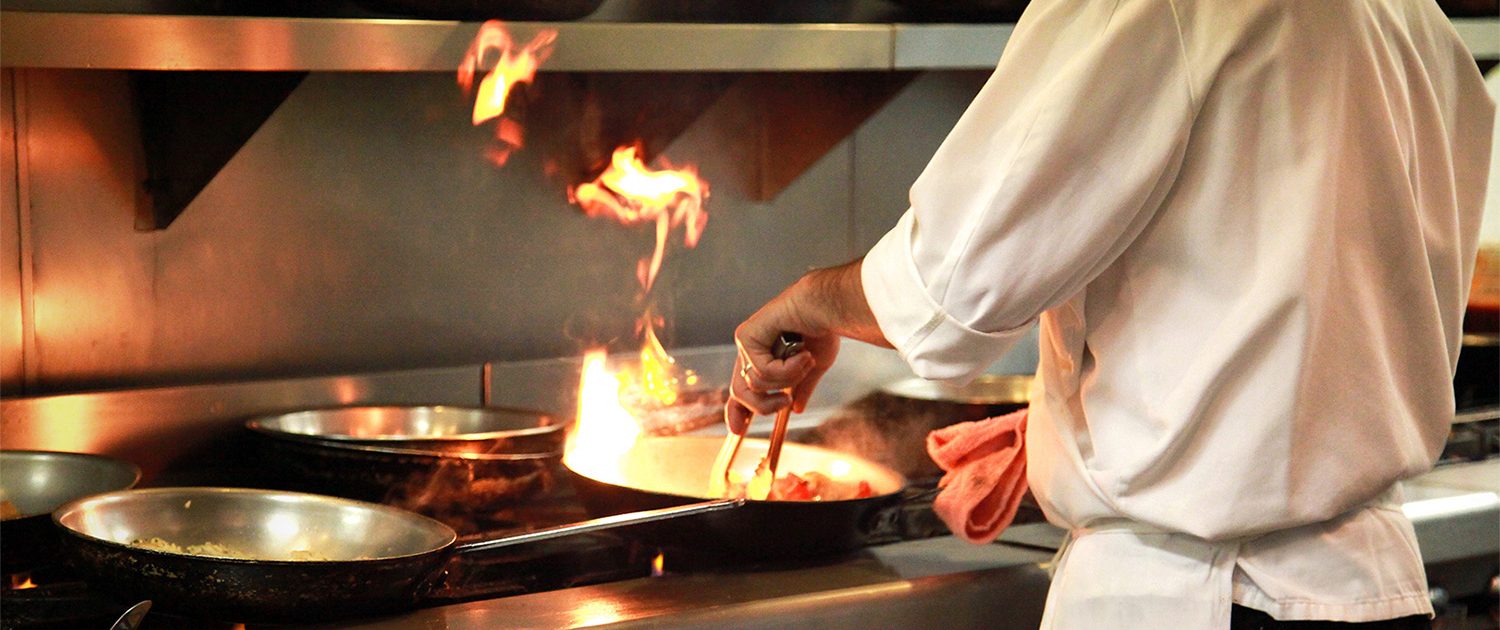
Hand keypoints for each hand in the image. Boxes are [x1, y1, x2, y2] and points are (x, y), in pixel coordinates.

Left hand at [724, 260, 888, 434]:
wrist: (827, 307)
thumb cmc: (823, 330)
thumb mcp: (813, 367)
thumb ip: (800, 387)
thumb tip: (796, 408)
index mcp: (761, 359)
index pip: (740, 390)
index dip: (736, 412)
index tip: (738, 430)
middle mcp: (749, 351)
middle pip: (739, 392)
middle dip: (762, 404)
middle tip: (784, 402)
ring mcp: (746, 342)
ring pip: (756, 384)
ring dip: (787, 379)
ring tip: (806, 361)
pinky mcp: (746, 336)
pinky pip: (762, 370)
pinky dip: (787, 368)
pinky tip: (802, 353)